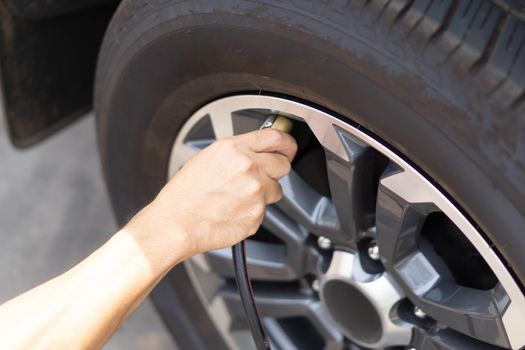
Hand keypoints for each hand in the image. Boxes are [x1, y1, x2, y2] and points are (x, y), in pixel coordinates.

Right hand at [126, 128, 296, 265]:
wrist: (176, 224)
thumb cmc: (184, 195)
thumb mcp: (207, 158)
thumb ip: (236, 153)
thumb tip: (256, 153)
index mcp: (234, 149)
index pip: (276, 138)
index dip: (286, 143)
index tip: (288, 148)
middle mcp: (249, 167)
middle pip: (283, 164)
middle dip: (275, 170)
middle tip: (261, 177)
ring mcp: (255, 192)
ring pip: (276, 190)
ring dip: (264, 193)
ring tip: (238, 198)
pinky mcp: (257, 214)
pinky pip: (264, 210)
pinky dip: (253, 211)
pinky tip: (233, 211)